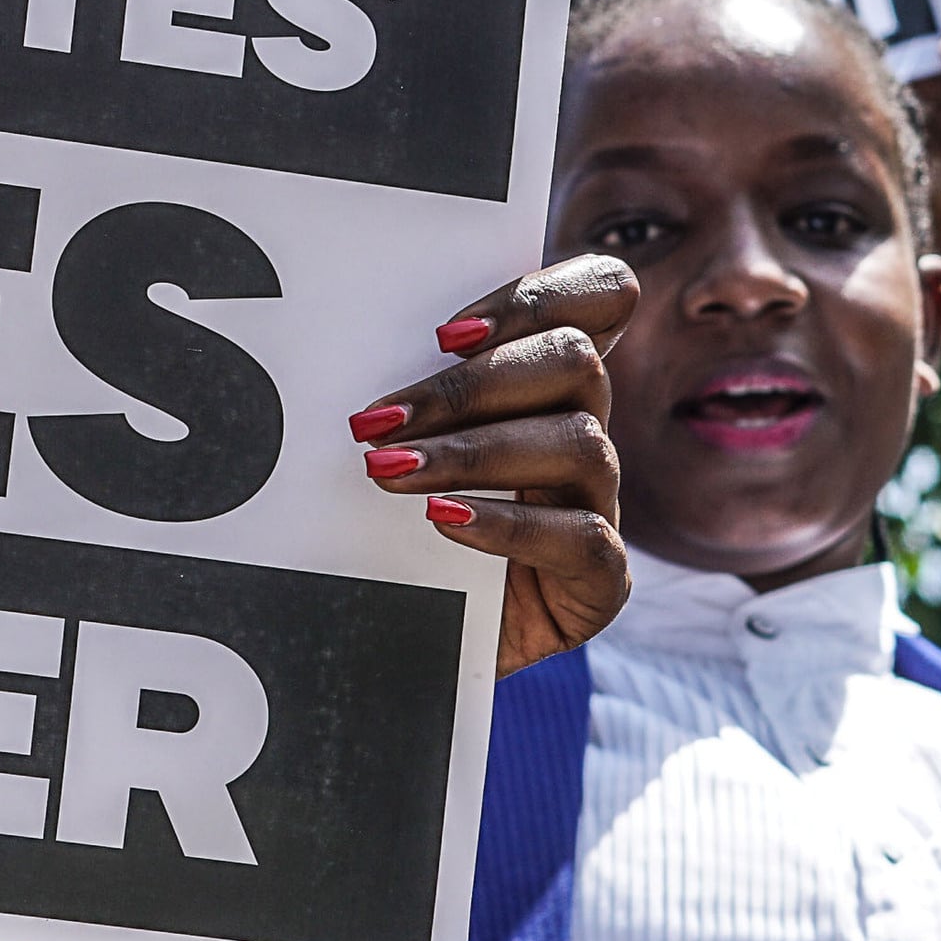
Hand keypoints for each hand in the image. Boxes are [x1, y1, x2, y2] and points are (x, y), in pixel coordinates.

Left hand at [358, 257, 635, 674]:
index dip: (541, 295)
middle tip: (375, 420)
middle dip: (468, 385)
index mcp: (546, 382)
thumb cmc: (390, 529)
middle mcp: (583, 431)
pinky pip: (581, 537)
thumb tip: (339, 331)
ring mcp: (599, 505)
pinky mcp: (599, 580)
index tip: (445, 331)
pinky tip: (443, 521)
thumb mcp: (399, 444)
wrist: (398, 645)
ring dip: (473, 449)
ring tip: (387, 471)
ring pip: (579, 441)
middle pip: (575, 360)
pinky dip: (508, 523)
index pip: (602, 295)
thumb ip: (406, 386)